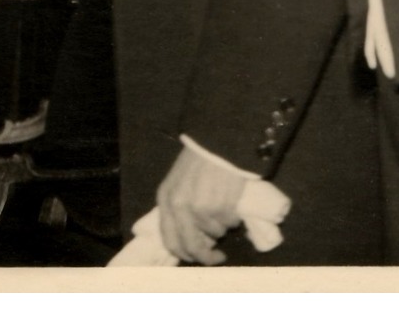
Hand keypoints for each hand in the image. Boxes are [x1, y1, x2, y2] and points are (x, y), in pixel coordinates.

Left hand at [156, 145, 248, 264]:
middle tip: (218, 257)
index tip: (198, 256)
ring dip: (222, 226)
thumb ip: (179, 208)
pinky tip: (231, 201)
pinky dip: (233, 217)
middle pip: (193, 246)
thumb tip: (193, 237)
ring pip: (215, 233)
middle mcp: (180, 208)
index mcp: (165, 200)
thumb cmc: (199, 160)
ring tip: (224, 207)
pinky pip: (230, 222)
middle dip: (207, 256)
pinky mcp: (221, 206)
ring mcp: (201, 208)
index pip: (170, 241)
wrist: (218, 140)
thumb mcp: (178, 182)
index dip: (185, 254)